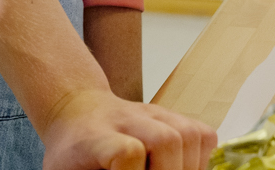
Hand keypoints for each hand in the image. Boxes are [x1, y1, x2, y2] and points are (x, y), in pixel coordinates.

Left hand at [39, 88, 215, 169]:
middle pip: (166, 140)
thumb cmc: (71, 154)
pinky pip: (203, 135)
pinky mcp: (171, 113)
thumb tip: (126, 169)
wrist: (78, 110)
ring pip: (189, 134)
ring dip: (188, 169)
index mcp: (95, 138)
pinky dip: (200, 160)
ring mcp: (152, 112)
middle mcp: (127, 119)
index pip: (127, 151)